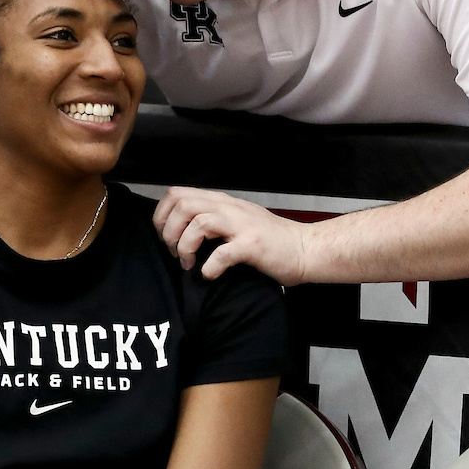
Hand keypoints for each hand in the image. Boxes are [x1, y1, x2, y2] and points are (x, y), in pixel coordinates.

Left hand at [154, 186, 313, 283]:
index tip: (165, 236)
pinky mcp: (253, 245)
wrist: (306, 249)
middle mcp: (231, 208)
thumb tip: (181, 229)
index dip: (162, 215)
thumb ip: (214, 219)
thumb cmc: (271, 242)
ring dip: (185, 247)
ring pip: (198, 223)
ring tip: (189, 264)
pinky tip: (210, 275)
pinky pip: (222, 254)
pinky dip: (209, 268)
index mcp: (223, 202)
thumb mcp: (238, 221)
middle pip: (183, 204)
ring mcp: (242, 225)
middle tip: (175, 253)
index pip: (178, 193)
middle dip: (169, 231)